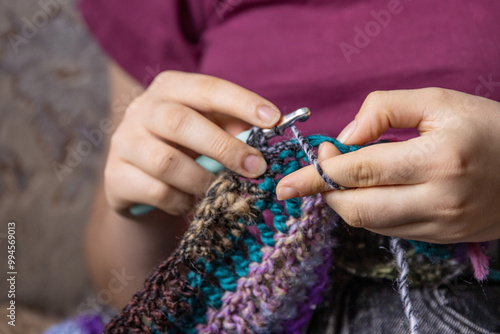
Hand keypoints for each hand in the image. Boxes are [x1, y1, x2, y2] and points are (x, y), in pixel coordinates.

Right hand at [105, 71, 279, 214]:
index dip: (241, 102)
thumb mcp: (209, 130)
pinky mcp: (115, 176)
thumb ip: (233, 128)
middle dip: (224, 147)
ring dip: (202, 181)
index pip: (207, 88)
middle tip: (256, 168)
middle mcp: (142, 109)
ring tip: (220, 190)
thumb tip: (266, 135)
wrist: (140, 179)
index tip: (273, 119)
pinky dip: (182, 201)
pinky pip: (156, 192)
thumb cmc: (185, 147)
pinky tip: (190, 201)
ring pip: (167, 162)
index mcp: (170, 88)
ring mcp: (124, 142)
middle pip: (181, 123)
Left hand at [277, 88, 499, 242]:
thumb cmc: (489, 128)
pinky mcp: (441, 238)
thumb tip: (344, 137)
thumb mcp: (439, 102)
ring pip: (368, 224)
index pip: (358, 171)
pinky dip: (367, 211)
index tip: (289, 178)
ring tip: (340, 178)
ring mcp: (440, 225)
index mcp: (437, 159)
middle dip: (323, 193)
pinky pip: (387, 230)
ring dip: (343, 202)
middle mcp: (437, 199)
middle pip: (356, 208)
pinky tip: (368, 191)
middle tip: (312, 174)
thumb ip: (385, 109)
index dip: (317, 173)